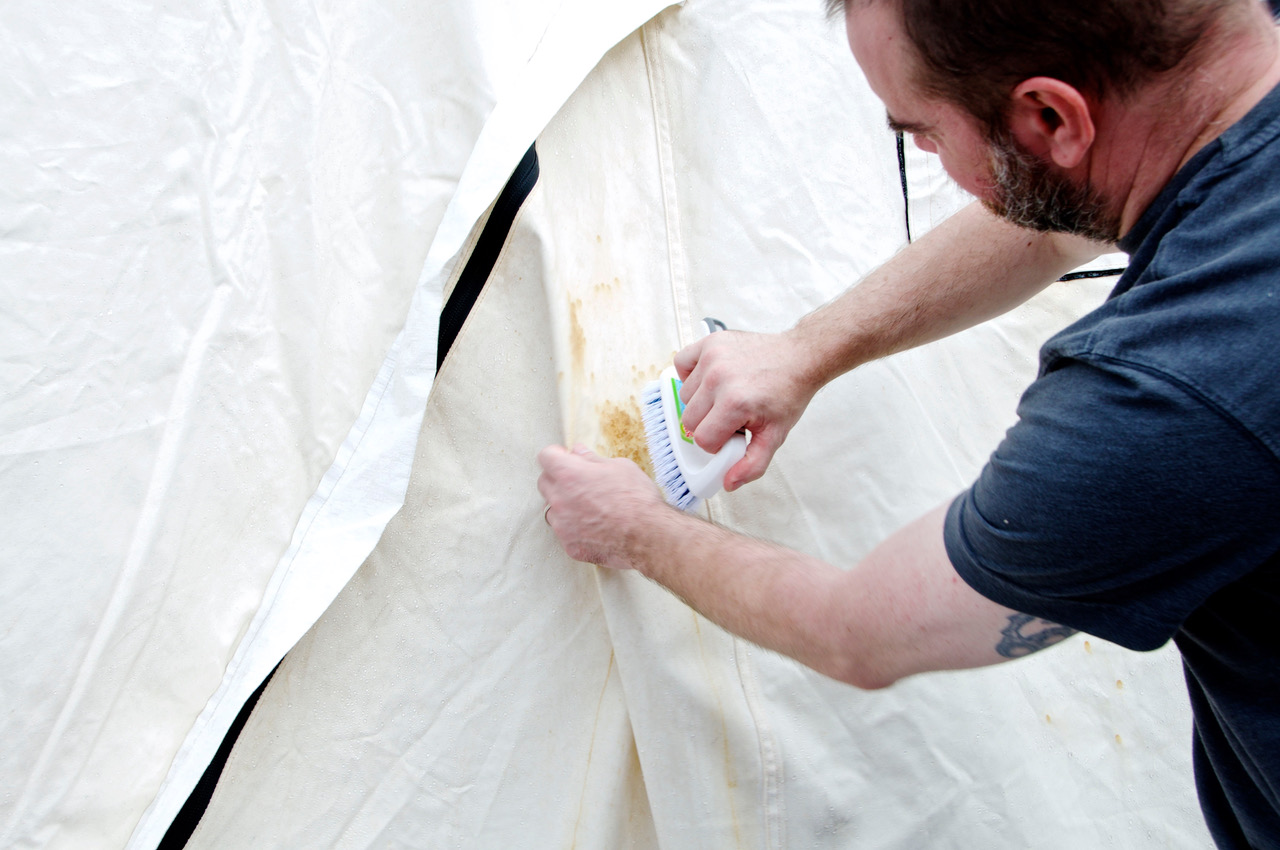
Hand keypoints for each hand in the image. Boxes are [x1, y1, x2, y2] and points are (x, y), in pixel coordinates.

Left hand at [537, 444, 669, 568]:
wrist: (647, 536)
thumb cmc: (637, 499)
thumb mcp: (620, 467)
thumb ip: (593, 460)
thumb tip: (578, 452)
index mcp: (570, 474)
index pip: (546, 457)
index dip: (557, 455)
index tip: (566, 458)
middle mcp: (560, 499)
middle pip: (544, 482)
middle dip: (557, 479)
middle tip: (579, 482)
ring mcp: (562, 525)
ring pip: (553, 510)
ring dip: (564, 505)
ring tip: (589, 508)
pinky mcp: (570, 545)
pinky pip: (565, 532)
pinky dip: (575, 529)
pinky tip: (595, 528)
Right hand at [673, 330, 820, 489]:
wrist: (799, 358)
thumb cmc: (787, 394)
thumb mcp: (775, 435)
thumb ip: (752, 464)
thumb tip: (728, 482)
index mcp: (735, 403)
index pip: (703, 440)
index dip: (718, 443)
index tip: (733, 433)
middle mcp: (719, 378)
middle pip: (689, 420)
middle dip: (708, 425)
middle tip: (731, 417)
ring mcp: (712, 357)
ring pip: (684, 396)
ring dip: (700, 402)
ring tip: (724, 397)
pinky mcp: (710, 342)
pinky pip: (681, 363)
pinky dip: (689, 374)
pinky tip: (708, 380)